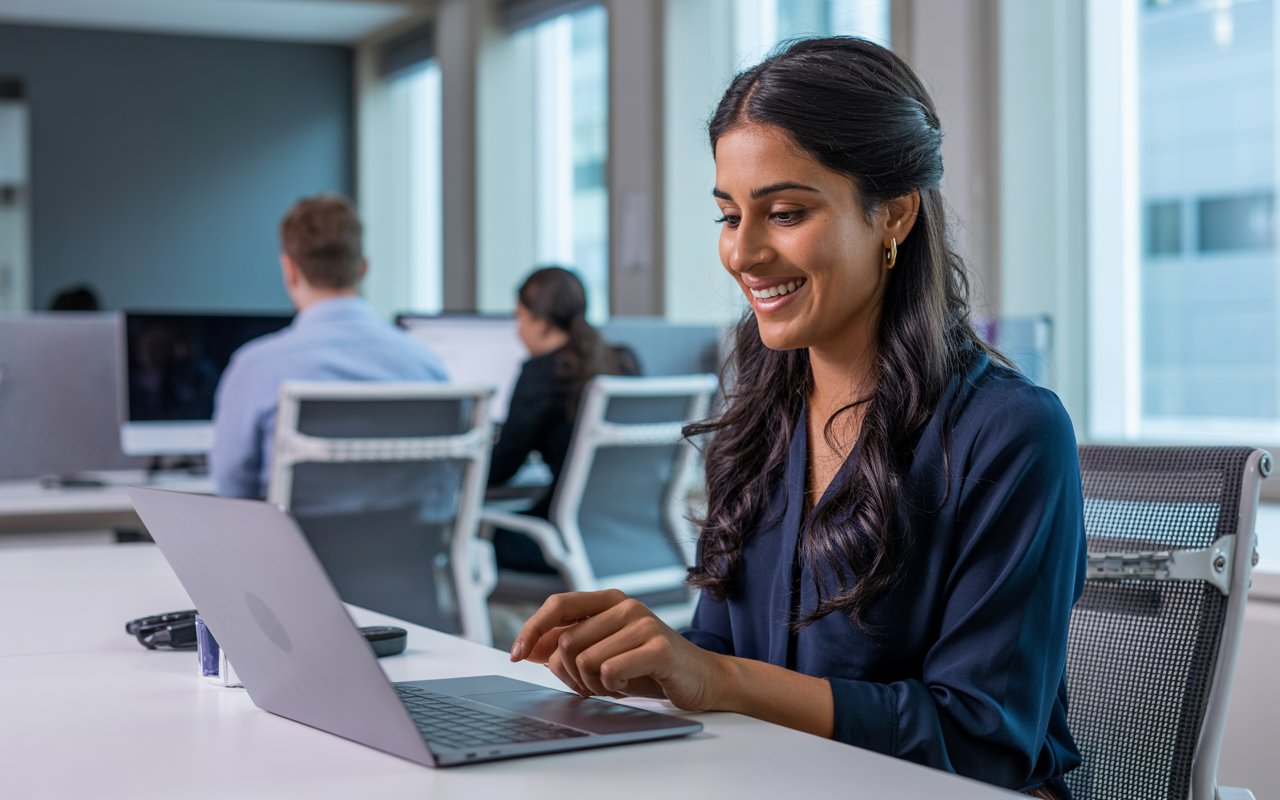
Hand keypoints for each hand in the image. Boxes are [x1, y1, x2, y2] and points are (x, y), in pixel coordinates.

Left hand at [509, 590, 725, 711]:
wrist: (702, 678)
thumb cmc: (649, 667)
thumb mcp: (605, 653)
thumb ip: (569, 647)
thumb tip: (527, 649)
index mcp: (609, 601)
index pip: (557, 605)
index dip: (531, 630)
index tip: (514, 656)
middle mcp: (625, 605)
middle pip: (566, 642)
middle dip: (568, 673)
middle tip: (589, 685)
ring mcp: (643, 623)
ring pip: (585, 660)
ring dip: (593, 684)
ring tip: (614, 685)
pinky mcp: (657, 646)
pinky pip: (609, 671)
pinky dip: (613, 687)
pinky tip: (629, 685)